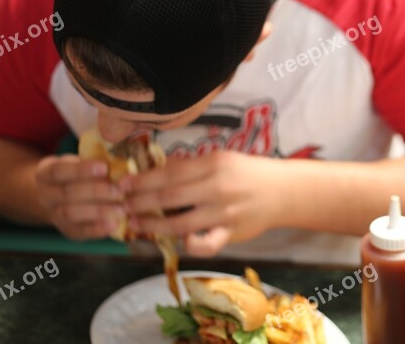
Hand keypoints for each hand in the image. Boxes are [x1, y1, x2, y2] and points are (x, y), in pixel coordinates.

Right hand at [35, 154, 124, 239]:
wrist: (63, 196)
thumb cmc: (80, 174)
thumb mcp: (80, 162)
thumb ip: (95, 163)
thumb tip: (120, 162)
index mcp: (46, 173)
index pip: (59, 170)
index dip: (81, 169)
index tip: (104, 167)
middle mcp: (45, 194)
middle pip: (67, 193)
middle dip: (95, 191)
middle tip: (119, 191)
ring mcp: (53, 214)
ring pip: (71, 213)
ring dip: (98, 211)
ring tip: (121, 209)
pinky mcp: (66, 230)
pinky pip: (79, 232)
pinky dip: (97, 229)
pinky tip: (114, 224)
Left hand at [120, 150, 281, 256]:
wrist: (283, 191)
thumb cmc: (248, 173)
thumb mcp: (222, 159)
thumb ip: (193, 167)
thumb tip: (157, 171)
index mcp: (213, 164)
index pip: (169, 172)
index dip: (142, 180)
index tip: (123, 184)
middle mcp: (216, 187)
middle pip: (168, 197)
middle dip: (139, 202)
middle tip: (121, 205)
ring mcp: (223, 213)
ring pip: (180, 223)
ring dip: (152, 225)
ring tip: (135, 224)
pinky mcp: (231, 233)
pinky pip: (206, 244)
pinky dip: (189, 244)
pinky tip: (177, 241)